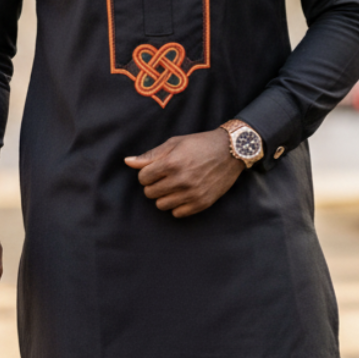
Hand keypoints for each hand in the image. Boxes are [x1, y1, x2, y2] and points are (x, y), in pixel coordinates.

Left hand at [125, 128, 243, 217]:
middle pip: (150, 193)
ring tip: (173, 186)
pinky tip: (183, 195)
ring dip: (164, 197)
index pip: (143, 178)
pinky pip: (177, 213)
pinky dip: (177, 206)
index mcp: (172, 163)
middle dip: (153, 185)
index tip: (155, 170)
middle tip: (165, 178)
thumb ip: (150, 155)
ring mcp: (192, 193)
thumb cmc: (200, 144)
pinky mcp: (201, 203)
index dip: (146, 173)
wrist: (230, 151)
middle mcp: (181, 180)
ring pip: (161, 205)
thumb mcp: (174, 143)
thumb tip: (127, 162)